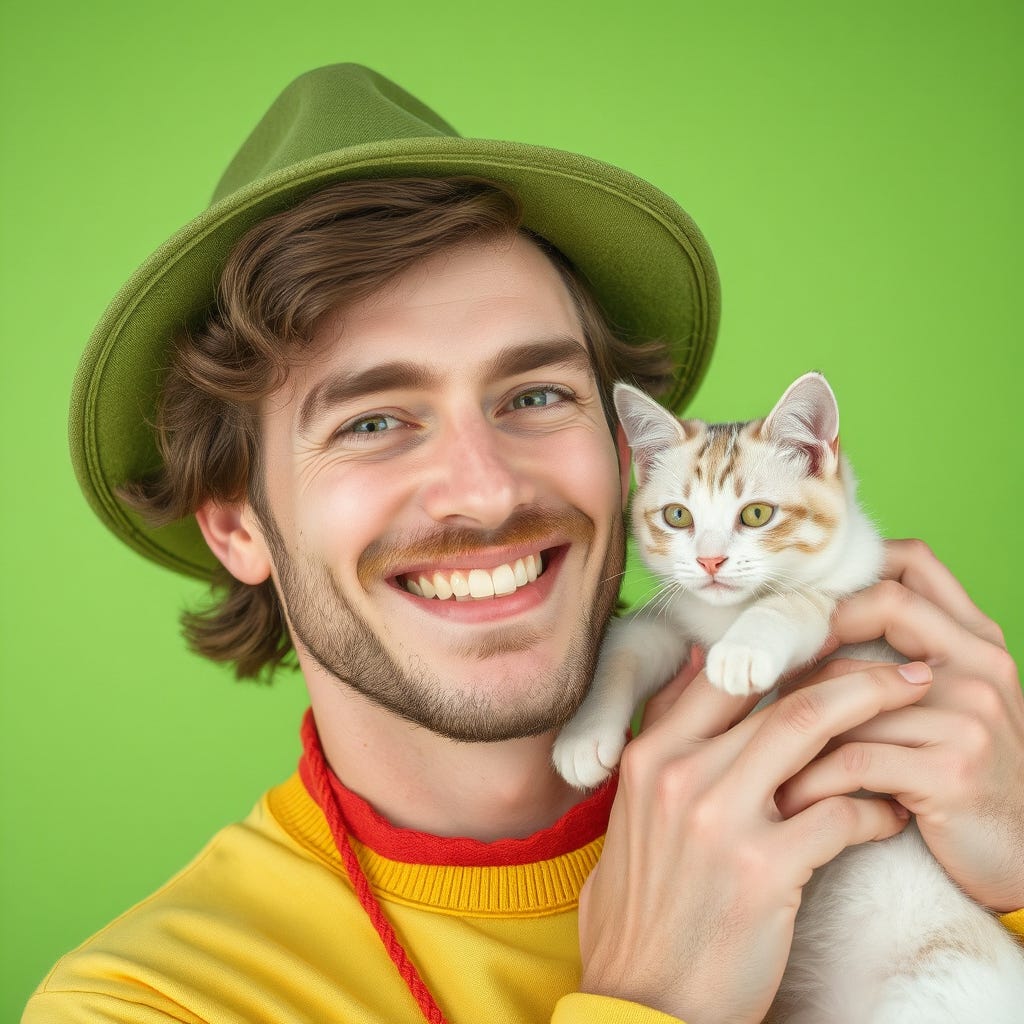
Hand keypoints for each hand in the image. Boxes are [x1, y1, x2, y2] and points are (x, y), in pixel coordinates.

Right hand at [577, 653, 931, 1023]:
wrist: (641, 999)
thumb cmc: (641, 910)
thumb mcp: (630, 812)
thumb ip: (661, 740)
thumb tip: (694, 666)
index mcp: (649, 756)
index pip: (724, 676)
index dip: (785, 651)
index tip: (831, 642)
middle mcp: (680, 774)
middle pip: (781, 695)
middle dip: (853, 675)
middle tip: (902, 671)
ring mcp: (719, 819)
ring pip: (813, 732)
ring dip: (875, 716)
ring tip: (915, 712)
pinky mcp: (763, 871)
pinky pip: (838, 815)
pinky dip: (874, 809)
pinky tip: (890, 814)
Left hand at [776, 539, 1023, 912]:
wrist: (1019, 859)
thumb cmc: (958, 778)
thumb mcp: (941, 706)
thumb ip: (892, 661)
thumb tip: (801, 630)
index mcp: (975, 641)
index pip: (916, 563)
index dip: (852, 568)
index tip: (799, 600)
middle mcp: (981, 665)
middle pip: (885, 605)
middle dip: (815, 636)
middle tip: (762, 671)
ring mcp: (970, 716)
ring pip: (852, 692)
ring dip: (795, 723)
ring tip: (754, 744)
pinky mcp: (952, 771)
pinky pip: (855, 757)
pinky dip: (811, 778)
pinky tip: (788, 795)